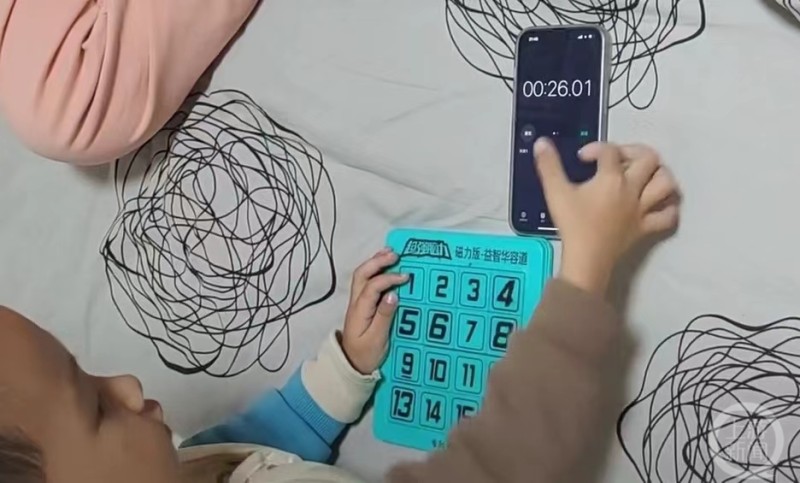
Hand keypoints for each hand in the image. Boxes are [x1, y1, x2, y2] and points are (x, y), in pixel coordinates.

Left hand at [341, 248, 407, 373]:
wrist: (351, 366)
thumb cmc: (366, 355)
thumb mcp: (377, 339)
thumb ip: (384, 315)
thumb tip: (393, 294)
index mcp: (359, 310)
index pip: (372, 286)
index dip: (388, 279)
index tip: (406, 278)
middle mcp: (356, 302)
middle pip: (362, 274)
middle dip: (377, 261)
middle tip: (395, 254)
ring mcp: (357, 302)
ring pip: (362, 276)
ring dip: (375, 263)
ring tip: (390, 253)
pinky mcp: (362, 305)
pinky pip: (366, 282)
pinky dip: (375, 271)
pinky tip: (386, 267)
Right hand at [534, 138, 679, 294]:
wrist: (586, 259)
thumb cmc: (572, 225)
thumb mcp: (556, 192)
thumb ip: (549, 166)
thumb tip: (542, 142)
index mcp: (611, 178)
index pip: (609, 151)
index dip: (596, 147)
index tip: (582, 158)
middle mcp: (632, 189)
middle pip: (649, 159)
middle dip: (635, 151)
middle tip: (619, 158)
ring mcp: (642, 209)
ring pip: (666, 184)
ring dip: (659, 174)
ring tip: (645, 175)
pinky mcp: (646, 228)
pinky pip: (667, 216)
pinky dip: (668, 208)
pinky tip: (658, 204)